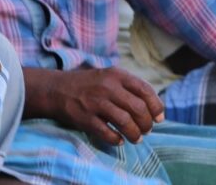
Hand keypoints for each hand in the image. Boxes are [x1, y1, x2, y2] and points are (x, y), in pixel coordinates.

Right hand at [27, 67, 164, 145]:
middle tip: (146, 130)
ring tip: (136, 138)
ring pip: (125, 121)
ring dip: (134, 134)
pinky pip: (107, 132)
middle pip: (138, 108)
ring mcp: (95, 102)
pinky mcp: (85, 117)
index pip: (145, 90)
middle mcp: (107, 87)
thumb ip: (129, 88)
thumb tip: (154, 109)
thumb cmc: (88, 85)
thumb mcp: (109, 77)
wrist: (56, 89)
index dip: (156, 106)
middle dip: (146, 123)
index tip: (159, 118)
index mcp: (116, 75)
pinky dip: (116, 139)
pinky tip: (119, 140)